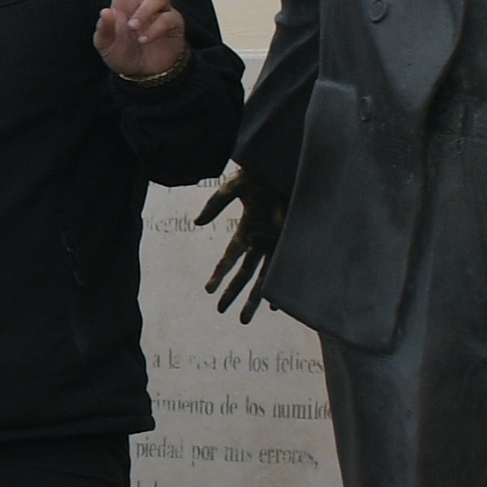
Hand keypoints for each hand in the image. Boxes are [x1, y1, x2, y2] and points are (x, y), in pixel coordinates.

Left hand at [93, 0, 186, 80]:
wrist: (144, 74)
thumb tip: (105, 11)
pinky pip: (167, 18)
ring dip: (144, 12)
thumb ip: (102, 30)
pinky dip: (154, 29)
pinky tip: (145, 40)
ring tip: (134, 29)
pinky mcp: (174, 22)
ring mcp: (161, 9)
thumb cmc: (123, 55)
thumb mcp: (104, 45)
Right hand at [193, 168, 281, 325]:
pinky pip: (283, 270)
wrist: (287, 168)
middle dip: (232, 293)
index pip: (229, 259)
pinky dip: (278, 288)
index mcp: (246, 230)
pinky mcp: (290, 242)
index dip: (218, 274)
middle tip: (221, 311)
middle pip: (244, 275)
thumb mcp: (232, 188)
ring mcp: (276, 245)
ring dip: (253, 300)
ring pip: (262, 279)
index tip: (208, 290)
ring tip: (244, 319)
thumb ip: (215, 205)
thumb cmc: (260, 175)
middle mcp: (261, 242)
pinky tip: (274, 305)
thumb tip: (197, 223)